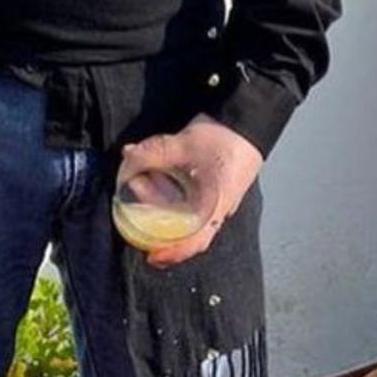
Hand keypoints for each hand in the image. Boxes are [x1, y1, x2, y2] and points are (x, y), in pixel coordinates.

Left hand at [117, 116, 262, 269]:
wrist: (249, 118)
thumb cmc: (224, 138)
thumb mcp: (182, 144)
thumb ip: (152, 153)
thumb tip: (127, 159)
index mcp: (214, 207)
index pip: (194, 242)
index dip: (172, 254)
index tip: (151, 257)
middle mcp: (218, 208)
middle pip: (186, 229)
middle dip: (158, 224)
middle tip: (137, 214)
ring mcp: (218, 197)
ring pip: (187, 212)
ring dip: (162, 202)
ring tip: (142, 186)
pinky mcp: (215, 185)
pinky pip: (191, 197)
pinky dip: (171, 190)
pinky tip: (157, 172)